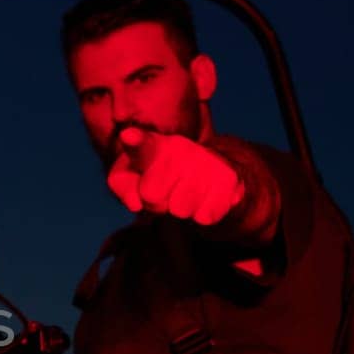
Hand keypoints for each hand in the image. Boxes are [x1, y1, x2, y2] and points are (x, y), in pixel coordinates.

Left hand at [106, 127, 244, 225]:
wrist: (208, 177)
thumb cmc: (159, 179)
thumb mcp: (133, 180)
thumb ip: (124, 187)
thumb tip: (135, 203)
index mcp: (153, 146)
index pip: (142, 145)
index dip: (135, 142)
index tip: (128, 137)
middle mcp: (181, 148)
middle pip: (152, 197)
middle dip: (154, 203)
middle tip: (165, 191)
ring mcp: (207, 161)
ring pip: (180, 210)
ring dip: (180, 209)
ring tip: (186, 194)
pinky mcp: (229, 179)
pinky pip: (205, 217)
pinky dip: (202, 215)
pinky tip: (205, 199)